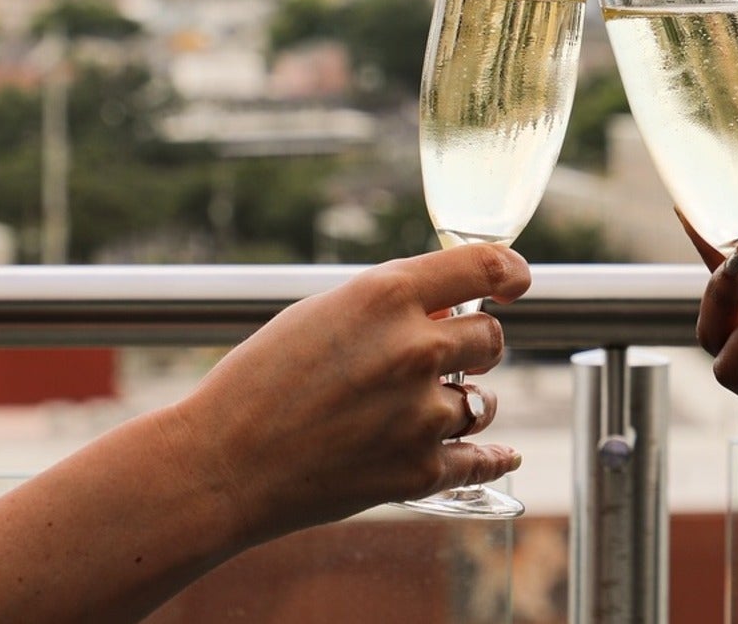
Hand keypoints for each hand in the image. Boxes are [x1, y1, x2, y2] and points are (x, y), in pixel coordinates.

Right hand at [173, 243, 530, 545]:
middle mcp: (415, 349)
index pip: (483, 266)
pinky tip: (502, 456)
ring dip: (464, 401)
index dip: (510, 271)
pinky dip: (490, 458)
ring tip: (417, 411)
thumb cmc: (258, 382)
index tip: (516, 281)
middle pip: (491, 336)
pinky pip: (480, 460)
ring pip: (483, 399)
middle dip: (472, 345)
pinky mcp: (419, 470)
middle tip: (436, 359)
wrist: (221, 465)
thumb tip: (449, 311)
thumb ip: (388, 306)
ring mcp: (421, 414)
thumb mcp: (321, 314)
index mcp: (386, 295)